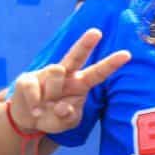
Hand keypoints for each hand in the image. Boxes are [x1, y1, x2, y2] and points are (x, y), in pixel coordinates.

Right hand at [9, 29, 130, 134]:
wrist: (28, 120)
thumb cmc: (54, 117)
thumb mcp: (66, 122)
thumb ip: (69, 117)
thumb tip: (63, 107)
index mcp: (81, 83)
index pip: (98, 72)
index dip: (111, 64)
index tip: (127, 54)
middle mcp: (66, 74)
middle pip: (76, 56)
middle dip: (86, 44)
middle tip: (97, 32)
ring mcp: (46, 75)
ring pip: (56, 72)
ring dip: (52, 93)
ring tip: (47, 105)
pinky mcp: (27, 79)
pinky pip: (33, 88)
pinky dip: (35, 103)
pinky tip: (36, 111)